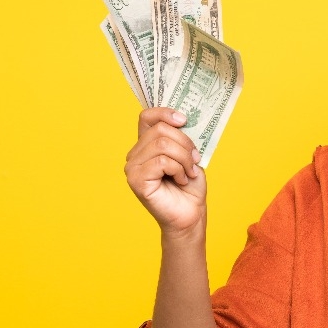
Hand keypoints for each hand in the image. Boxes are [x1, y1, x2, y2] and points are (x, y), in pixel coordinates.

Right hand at [124, 107, 206, 238]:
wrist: (191, 214)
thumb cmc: (189, 187)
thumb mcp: (188, 155)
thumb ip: (179, 137)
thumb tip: (181, 119)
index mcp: (146, 145)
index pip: (147, 117)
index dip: (165, 113)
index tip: (184, 120)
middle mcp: (135, 155)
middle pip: (160, 130)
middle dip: (184, 143)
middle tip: (195, 159)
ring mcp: (132, 168)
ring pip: (162, 144)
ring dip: (184, 158)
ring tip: (189, 172)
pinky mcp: (136, 180)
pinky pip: (162, 161)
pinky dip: (178, 169)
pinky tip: (181, 180)